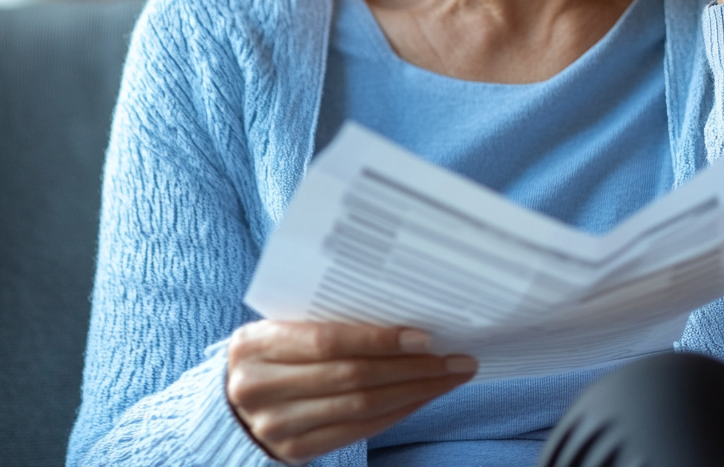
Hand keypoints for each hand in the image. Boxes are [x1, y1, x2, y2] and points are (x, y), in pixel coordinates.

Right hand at [226, 320, 476, 464]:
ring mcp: (277, 426)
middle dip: (412, 368)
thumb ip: (324, 319)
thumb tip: (400, 310)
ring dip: (415, 392)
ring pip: (361, 409)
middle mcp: (261, 388)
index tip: (424, 335)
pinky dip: (397, 413)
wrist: (227, 404)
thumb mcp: (280, 325)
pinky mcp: (295, 453)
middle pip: (352, 378)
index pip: (327, 341)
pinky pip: (358, 432)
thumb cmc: (269, 351)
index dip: (378, 339)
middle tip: (456, 358)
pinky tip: (423, 397)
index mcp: (256, 345)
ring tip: (451, 376)